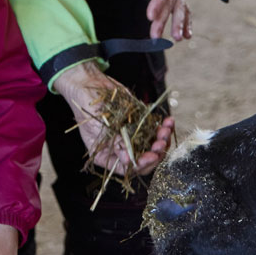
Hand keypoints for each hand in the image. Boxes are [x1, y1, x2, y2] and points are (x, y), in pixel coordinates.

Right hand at [54, 63, 174, 176]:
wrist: (90, 86)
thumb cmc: (86, 107)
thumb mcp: (97, 126)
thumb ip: (114, 142)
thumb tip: (127, 159)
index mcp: (107, 156)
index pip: (127, 168)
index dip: (142, 164)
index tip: (153, 155)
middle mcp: (121, 149)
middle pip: (144, 158)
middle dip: (156, 151)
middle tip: (162, 141)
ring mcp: (132, 136)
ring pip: (152, 145)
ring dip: (163, 139)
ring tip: (166, 127)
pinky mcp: (139, 124)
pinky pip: (154, 130)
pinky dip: (163, 127)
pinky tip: (168, 120)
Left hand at [125, 0, 189, 41]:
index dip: (158, 2)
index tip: (150, 16)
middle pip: (171, 1)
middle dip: (165, 19)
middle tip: (156, 35)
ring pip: (179, 7)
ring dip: (177, 24)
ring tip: (176, 39)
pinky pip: (183, 9)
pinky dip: (186, 22)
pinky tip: (186, 35)